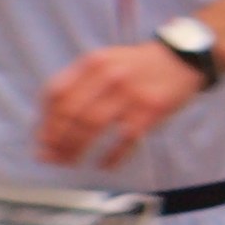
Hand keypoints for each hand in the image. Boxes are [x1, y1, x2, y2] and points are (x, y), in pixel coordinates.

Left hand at [37, 42, 205, 167]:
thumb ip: (80, 83)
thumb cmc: (138, 66)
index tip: (42, 140)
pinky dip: (112, 156)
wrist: (182, 59)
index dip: (46, 120)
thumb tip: (51, 120)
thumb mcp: (106, 62)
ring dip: (76, 148)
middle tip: (52, 157)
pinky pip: (125, 139)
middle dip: (57, 139)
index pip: (57, 93)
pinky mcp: (152, 111)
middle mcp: (109, 76)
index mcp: (93, 63)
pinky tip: (104, 165)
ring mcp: (131, 94)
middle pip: (72, 113)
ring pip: (93, 126)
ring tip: (70, 161)